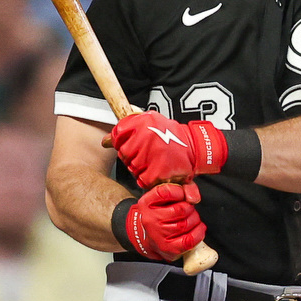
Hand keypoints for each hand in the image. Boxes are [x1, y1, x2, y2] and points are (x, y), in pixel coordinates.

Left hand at [106, 111, 225, 189]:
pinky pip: (142, 179)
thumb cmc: (171, 136)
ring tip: (155, 160)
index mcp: (144, 121)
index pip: (118, 135)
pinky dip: (148, 178)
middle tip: (149, 152)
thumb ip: (124, 133)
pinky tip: (158, 169)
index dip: (122, 141)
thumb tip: (104, 142)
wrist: (196, 147)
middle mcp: (147, 136)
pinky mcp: (157, 171)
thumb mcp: (148, 125)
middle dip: (133, 156)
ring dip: (141, 167)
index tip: (132, 143)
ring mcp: (152, 154)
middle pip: (124, 153)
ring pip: (132, 167)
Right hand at [119, 182, 205, 261]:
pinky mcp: (168, 248)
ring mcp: (158, 235)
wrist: (151, 236)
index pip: (165, 192)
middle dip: (190, 208)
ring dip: (195, 220)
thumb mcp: (165, 197)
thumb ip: (181, 189)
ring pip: (185, 224)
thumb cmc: (161, 214)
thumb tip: (193, 196)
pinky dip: (198, 233)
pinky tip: (198, 228)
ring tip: (191, 219)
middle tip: (188, 209)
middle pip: (180, 209)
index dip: (179, 191)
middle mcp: (150, 219)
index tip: (183, 194)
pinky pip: (189, 240)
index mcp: (146, 203)